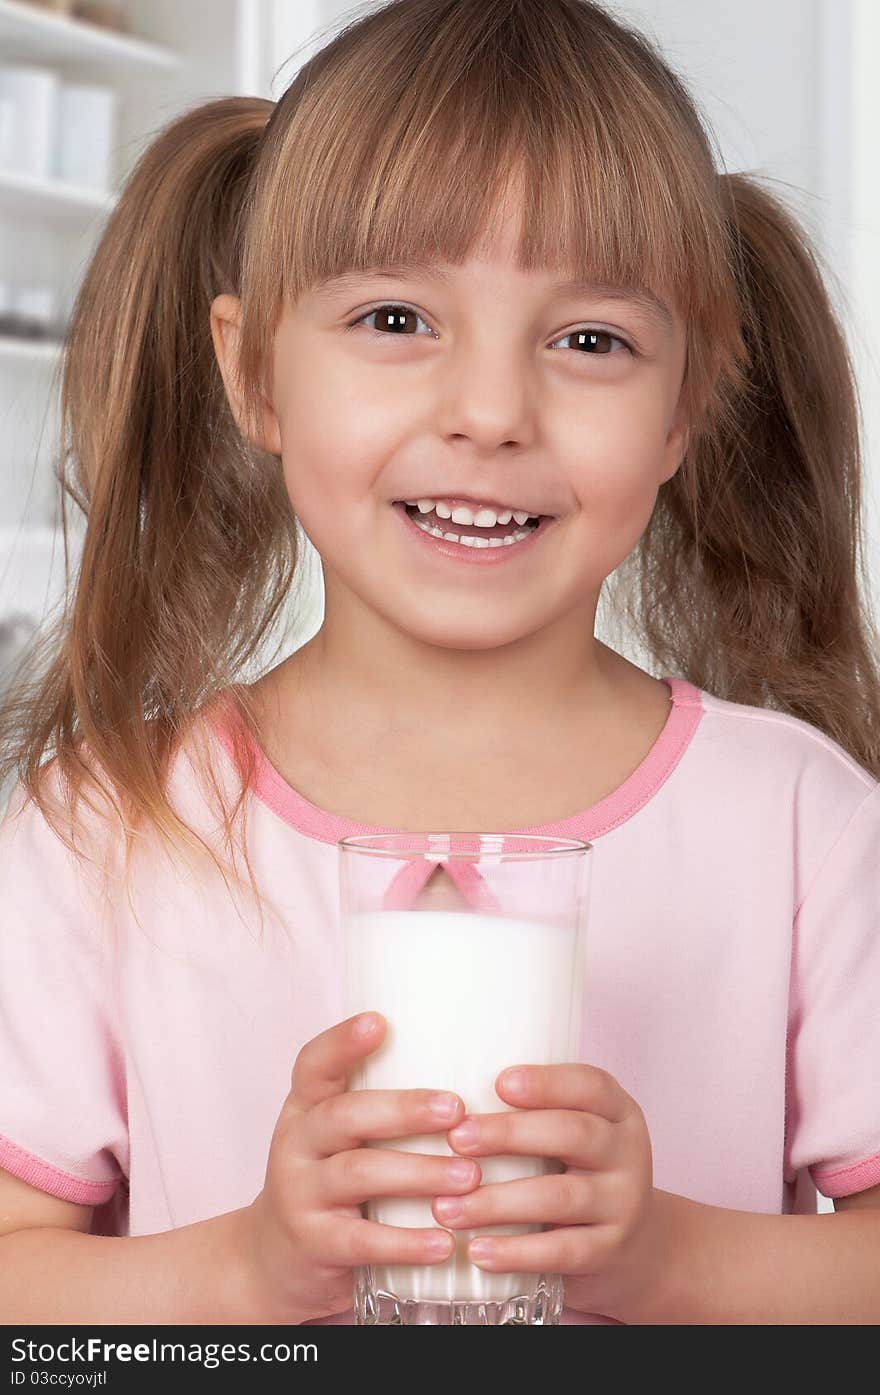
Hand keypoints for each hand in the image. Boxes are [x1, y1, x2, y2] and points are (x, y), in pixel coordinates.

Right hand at [242, 1012, 479, 1322]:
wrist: (275, 1262)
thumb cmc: (331, 1184)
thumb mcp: (338, 1139)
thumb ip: (380, 1108)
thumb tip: (470, 1064)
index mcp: (306, 1108)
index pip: (314, 1064)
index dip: (342, 1042)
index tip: (379, 1022)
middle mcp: (297, 1143)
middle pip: (345, 1115)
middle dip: (404, 1110)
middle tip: (457, 1110)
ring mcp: (300, 1194)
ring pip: (358, 1173)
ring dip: (418, 1172)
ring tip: (469, 1176)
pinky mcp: (313, 1244)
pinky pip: (361, 1241)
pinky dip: (405, 1242)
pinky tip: (444, 1243)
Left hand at [433, 1063, 659, 1321]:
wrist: (635, 1247)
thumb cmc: (580, 1173)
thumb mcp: (574, 1134)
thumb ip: (533, 1114)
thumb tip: (447, 1101)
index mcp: (617, 1112)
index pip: (589, 1085)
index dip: (546, 1083)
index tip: (498, 1083)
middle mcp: (627, 1152)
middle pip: (572, 1134)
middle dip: (510, 1134)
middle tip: (457, 1139)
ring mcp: (622, 1204)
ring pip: (560, 1197)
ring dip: (497, 1202)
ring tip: (446, 1207)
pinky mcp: (609, 1251)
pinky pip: (561, 1251)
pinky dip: (516, 1252)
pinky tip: (477, 1250)